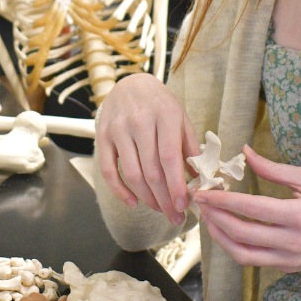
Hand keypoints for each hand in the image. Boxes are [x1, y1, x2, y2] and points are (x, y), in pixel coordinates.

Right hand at [95, 73, 198, 224]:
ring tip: (160, 209)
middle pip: (152, 171)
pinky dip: (120, 191)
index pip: (170, 158)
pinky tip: (133, 203)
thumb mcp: (181, 118)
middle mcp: (140, 122)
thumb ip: (190, 147)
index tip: (185, 205)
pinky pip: (108, 170)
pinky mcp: (102, 136)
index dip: (177, 186)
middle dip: (165, 199)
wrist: (130, 84)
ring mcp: (118, 129)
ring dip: (147, 198)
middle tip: (175, 217)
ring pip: (132, 174)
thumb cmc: (160, 105)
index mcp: (165, 115)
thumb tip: (198, 180)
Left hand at [193, 147, 300, 271]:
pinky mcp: (287, 268)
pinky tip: (228, 232)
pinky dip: (236, 247)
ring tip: (210, 219)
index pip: (250, 208)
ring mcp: (289, 259)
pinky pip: (254, 261)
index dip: (222, 200)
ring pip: (242, 255)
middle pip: (241, 234)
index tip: (203, 191)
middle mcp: (291, 242)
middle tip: (201, 203)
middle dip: (215, 217)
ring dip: (220, 238)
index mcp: (298, 216)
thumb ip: (273, 169)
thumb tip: (244, 152)